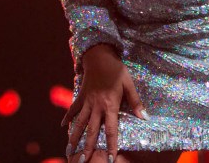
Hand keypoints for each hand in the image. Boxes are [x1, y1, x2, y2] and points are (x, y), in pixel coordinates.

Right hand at [63, 44, 146, 162]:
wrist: (98, 55)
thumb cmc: (116, 70)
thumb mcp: (129, 84)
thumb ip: (135, 102)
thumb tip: (145, 117)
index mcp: (110, 105)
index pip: (110, 130)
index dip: (110, 145)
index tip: (110, 158)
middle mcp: (96, 106)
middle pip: (91, 131)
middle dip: (87, 148)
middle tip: (82, 161)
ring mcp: (87, 101)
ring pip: (79, 123)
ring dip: (74, 137)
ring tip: (68, 150)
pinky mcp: (81, 96)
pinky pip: (73, 109)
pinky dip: (67, 118)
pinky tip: (63, 127)